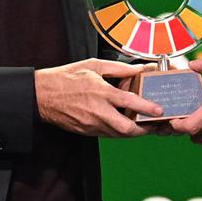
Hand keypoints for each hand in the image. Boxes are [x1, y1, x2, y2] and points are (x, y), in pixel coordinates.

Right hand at [35, 59, 161, 137]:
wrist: (42, 96)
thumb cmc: (66, 78)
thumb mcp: (93, 66)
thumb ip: (118, 68)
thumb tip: (137, 69)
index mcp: (100, 92)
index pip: (128, 102)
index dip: (146, 107)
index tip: (159, 110)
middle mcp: (97, 111)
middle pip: (126, 128)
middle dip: (143, 130)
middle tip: (154, 124)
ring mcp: (91, 124)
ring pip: (118, 134)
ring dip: (133, 132)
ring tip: (144, 125)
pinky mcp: (87, 131)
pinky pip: (108, 134)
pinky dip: (119, 131)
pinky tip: (125, 124)